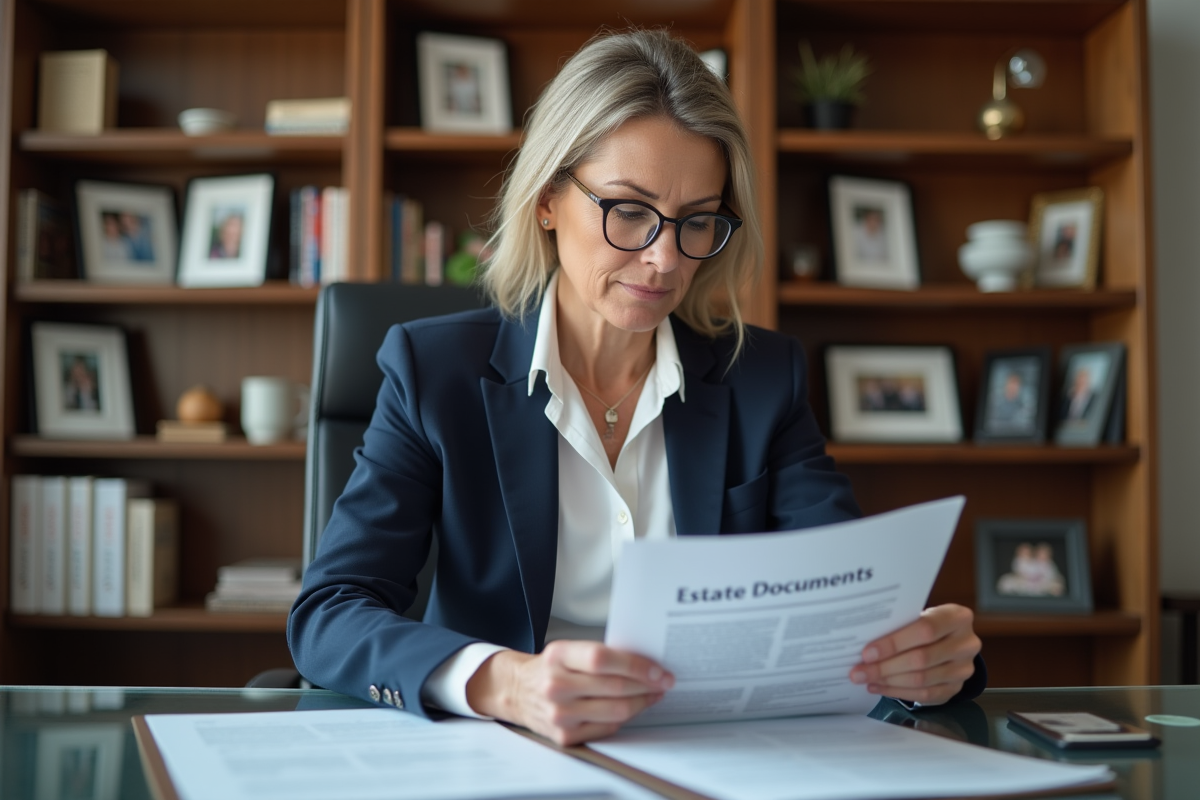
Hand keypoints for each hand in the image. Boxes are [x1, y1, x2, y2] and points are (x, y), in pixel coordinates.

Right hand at [465, 640, 673, 745]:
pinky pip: (607, 728)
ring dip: (642, 702)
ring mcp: (559, 714)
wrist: (517, 691)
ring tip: (653, 693)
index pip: (602, 659)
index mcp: (557, 656)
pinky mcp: (564, 736)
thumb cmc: (549, 668)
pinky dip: (625, 718)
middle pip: (614, 686)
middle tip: (664, 681)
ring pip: (616, 710)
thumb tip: (645, 663)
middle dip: (647, 684)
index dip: (636, 665)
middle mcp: (555, 686)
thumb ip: (599, 655)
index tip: (658, 669)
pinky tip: (632, 707)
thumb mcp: (566, 651)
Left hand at [849, 604, 979, 705]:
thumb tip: (863, 642)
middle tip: (859, 671)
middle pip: (922, 658)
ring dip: (888, 681)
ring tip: (866, 678)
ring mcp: (963, 669)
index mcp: (957, 618)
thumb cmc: (927, 624)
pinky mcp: (956, 688)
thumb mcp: (919, 616)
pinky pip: (924, 694)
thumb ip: (900, 625)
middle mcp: (967, 644)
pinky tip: (879, 687)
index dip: (894, 643)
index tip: (868, 652)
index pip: (925, 630)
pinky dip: (897, 692)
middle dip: (885, 666)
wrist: (950, 640)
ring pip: (922, 679)